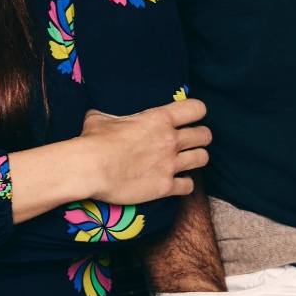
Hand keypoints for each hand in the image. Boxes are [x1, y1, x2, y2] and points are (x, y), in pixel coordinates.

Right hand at [77, 99, 210, 205]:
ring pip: (203, 158)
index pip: (196, 109)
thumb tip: (102, 116)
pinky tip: (176, 182)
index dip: (195, 112)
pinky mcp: (166, 187)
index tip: (187, 117)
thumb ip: (111, 116)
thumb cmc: (94, 140)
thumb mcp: (101, 118)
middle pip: (205, 135)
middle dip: (199, 137)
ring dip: (196, 158)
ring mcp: (171, 164)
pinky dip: (184, 184)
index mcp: (159, 119)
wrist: (90, 168)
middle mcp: (171, 140)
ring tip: (186, 160)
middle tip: (188, 141)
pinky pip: (190, 186)